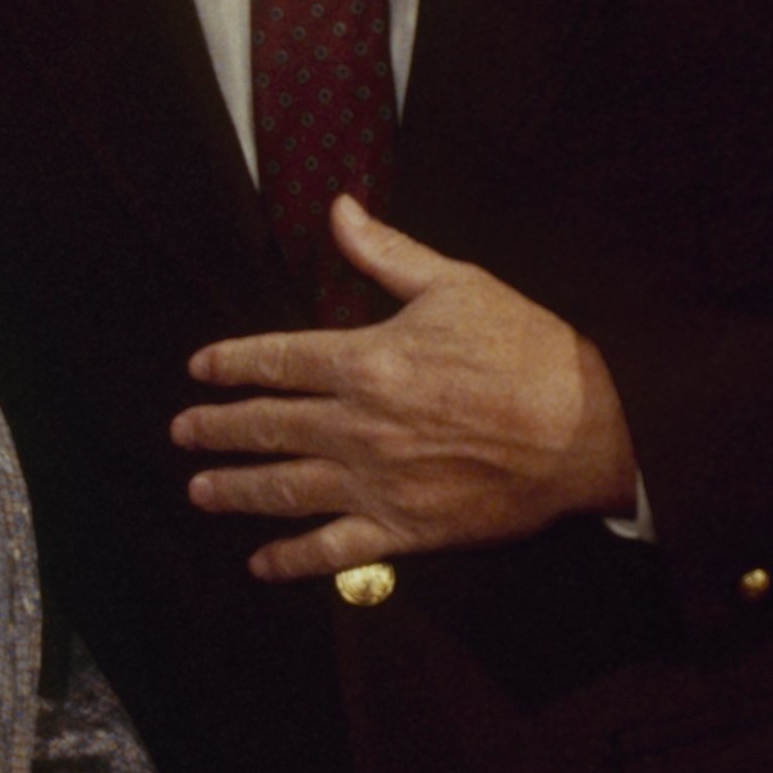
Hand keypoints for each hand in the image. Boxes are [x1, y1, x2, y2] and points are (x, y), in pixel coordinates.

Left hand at [172, 195, 636, 583]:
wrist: (588, 430)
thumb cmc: (527, 351)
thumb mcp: (456, 284)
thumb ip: (386, 252)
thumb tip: (339, 210)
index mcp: (365, 360)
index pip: (276, 360)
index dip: (231, 363)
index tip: (199, 369)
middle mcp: (357, 424)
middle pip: (267, 425)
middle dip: (217, 428)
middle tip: (183, 431)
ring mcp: (376, 482)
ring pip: (284, 488)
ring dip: (235, 489)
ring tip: (199, 488)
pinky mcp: (405, 530)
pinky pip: (332, 550)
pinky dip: (291, 559)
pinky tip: (261, 563)